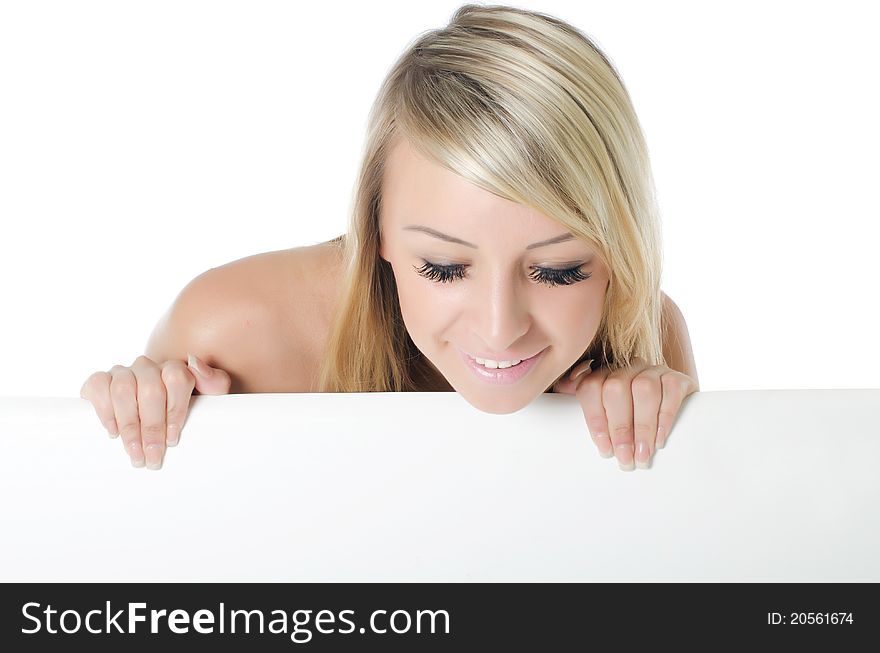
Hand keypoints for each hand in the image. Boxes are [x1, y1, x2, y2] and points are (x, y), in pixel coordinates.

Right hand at [80, 354, 231, 468]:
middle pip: (150, 391)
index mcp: (174, 369)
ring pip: (123, 391)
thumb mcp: (206, 399)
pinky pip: (99, 387)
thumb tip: (195, 363)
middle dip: (152, 428)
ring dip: (129, 427)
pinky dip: (105, 411)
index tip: (173, 440)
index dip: (175, 411)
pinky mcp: (100, 380)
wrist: (150, 414)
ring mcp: (123, 372)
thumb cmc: (179, 410)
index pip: (177, 380)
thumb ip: (214, 382)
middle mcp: (148, 367)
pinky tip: (113, 432)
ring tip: (134, 452)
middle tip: (152, 456)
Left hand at [552, 357, 698, 469]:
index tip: (604, 449)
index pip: (591, 388)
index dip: (595, 419)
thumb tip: (559, 393)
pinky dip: (664, 418)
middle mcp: (628, 367)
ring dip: (642, 427)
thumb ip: (584, 407)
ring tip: (643, 455)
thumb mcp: (606, 414)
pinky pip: (671, 391)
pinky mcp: (679, 378)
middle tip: (624, 458)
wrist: (677, 411)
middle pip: (616, 389)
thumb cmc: (632, 417)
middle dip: (619, 427)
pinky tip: (660, 440)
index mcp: (605, 375)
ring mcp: (654, 370)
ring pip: (644, 390)